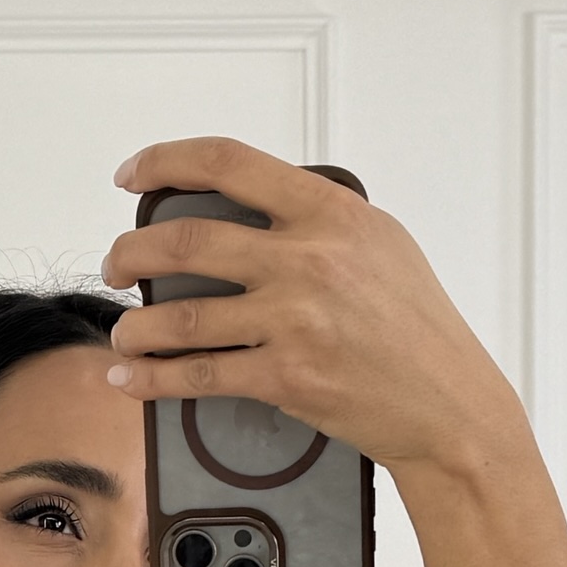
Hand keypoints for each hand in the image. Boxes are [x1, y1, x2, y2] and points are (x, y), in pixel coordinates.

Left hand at [98, 135, 520, 486]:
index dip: (166, 161)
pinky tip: (130, 377)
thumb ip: (318, 222)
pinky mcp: (286, 376)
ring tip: (124, 331)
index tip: (134, 176)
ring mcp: (295, 318)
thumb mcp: (381, 245)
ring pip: (181, 315)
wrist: (449, 405)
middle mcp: (308, 258)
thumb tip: (253, 212)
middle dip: (131, 253)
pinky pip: (198, 374)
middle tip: (118, 265)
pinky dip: (152, 379)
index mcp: (329, 212)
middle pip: (186, 240)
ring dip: (135, 326)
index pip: (228, 163)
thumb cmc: (418, 329)